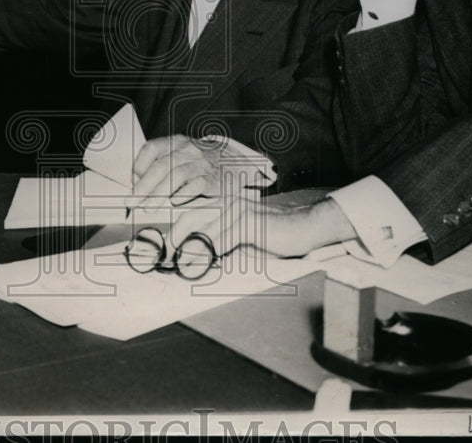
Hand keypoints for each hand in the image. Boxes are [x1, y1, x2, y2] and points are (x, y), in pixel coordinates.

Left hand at [128, 135, 224, 211]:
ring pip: (177, 175)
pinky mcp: (214, 179)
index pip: (152, 148)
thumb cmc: (201, 161)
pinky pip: (196, 185)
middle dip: (144, 186)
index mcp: (177, 142)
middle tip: (133, 202)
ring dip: (159, 193)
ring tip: (148, 207)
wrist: (235, 161)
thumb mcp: (181, 154)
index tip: (132, 182)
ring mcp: (202, 164)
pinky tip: (173, 203)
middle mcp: (188, 150)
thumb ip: (160, 163)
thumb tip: (137, 182)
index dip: (139, 165)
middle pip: (161, 166)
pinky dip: (183, 195)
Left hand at [166, 191, 356, 258]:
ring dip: (191, 253)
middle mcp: (227, 203)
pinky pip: (221, 241)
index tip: (166, 250)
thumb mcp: (244, 240)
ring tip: (182, 268)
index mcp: (224, 204)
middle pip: (189, 219)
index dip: (176, 232)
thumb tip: (199, 259)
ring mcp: (237, 211)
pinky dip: (209, 255)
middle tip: (168, 260)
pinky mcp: (247, 223)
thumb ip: (222, 245)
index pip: (191, 215)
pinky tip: (205, 264)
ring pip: (203, 233)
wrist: (304, 228)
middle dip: (175, 240)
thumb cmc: (276, 235)